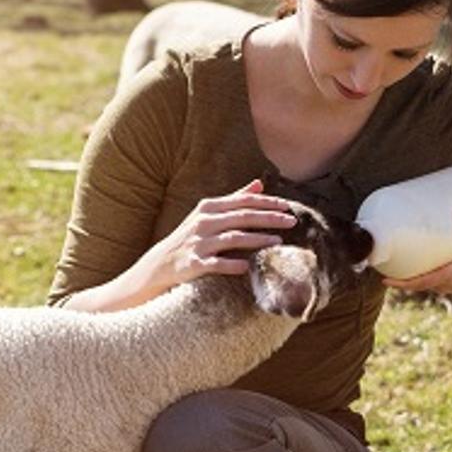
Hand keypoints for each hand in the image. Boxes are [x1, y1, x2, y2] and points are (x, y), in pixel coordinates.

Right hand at [133, 179, 296, 294]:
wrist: (160, 264)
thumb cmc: (190, 237)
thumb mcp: (208, 214)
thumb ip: (234, 199)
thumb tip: (258, 184)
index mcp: (208, 207)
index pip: (243, 201)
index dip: (267, 202)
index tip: (287, 206)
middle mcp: (203, 222)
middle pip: (242, 217)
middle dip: (269, 218)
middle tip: (292, 220)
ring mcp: (198, 243)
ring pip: (233, 238)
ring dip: (257, 239)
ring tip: (278, 241)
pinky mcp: (194, 264)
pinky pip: (216, 264)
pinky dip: (232, 265)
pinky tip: (247, 267)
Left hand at [381, 209, 451, 296]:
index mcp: (450, 278)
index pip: (420, 283)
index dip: (401, 283)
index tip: (384, 280)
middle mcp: (445, 285)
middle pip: (415, 283)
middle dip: (399, 276)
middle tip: (382, 263)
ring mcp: (448, 286)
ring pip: (423, 281)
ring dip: (409, 275)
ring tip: (396, 260)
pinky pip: (431, 278)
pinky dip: (421, 273)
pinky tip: (417, 261)